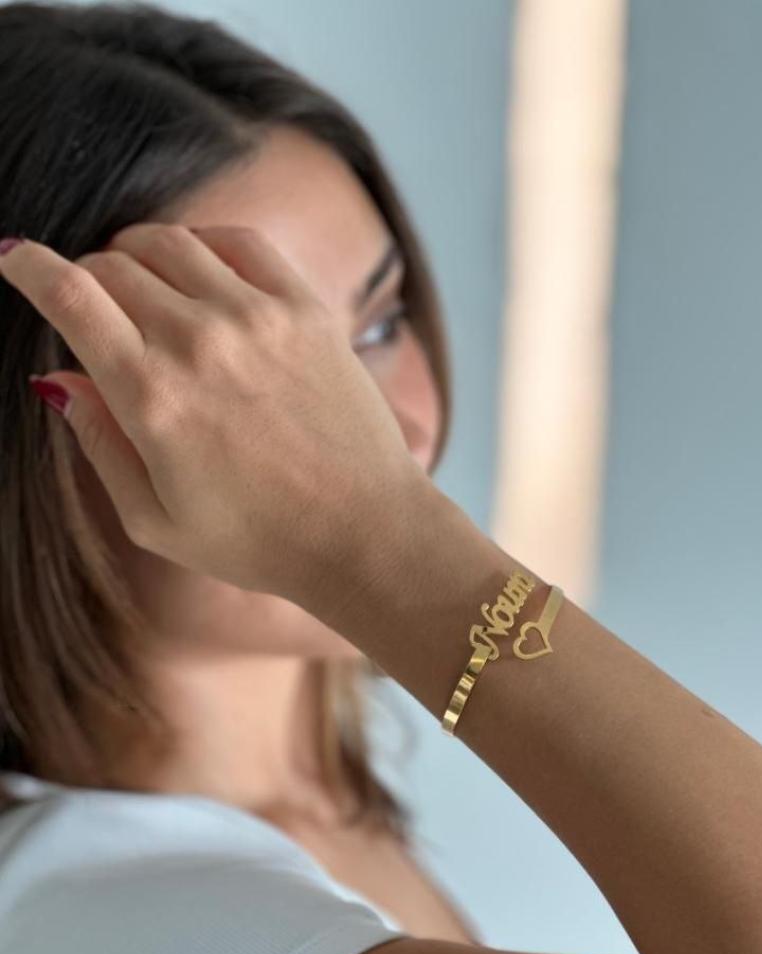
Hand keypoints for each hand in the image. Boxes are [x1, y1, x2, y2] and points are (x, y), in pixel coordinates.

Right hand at [1, 224, 424, 617]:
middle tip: (95, 306)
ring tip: (143, 287)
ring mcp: (259, 318)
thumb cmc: (260, 541)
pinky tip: (202, 272)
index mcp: (152, 397)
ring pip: (170, 242)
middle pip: (113, 263)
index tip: (13, 256)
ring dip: (138, 253)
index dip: (28, 264)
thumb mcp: (156, 520)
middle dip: (86, 275)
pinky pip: (242, 242)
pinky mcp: (307, 311)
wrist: (365, 532)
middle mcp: (200, 342)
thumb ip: (99, 443)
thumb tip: (60, 380)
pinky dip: (206, 243)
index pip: (69, 294)